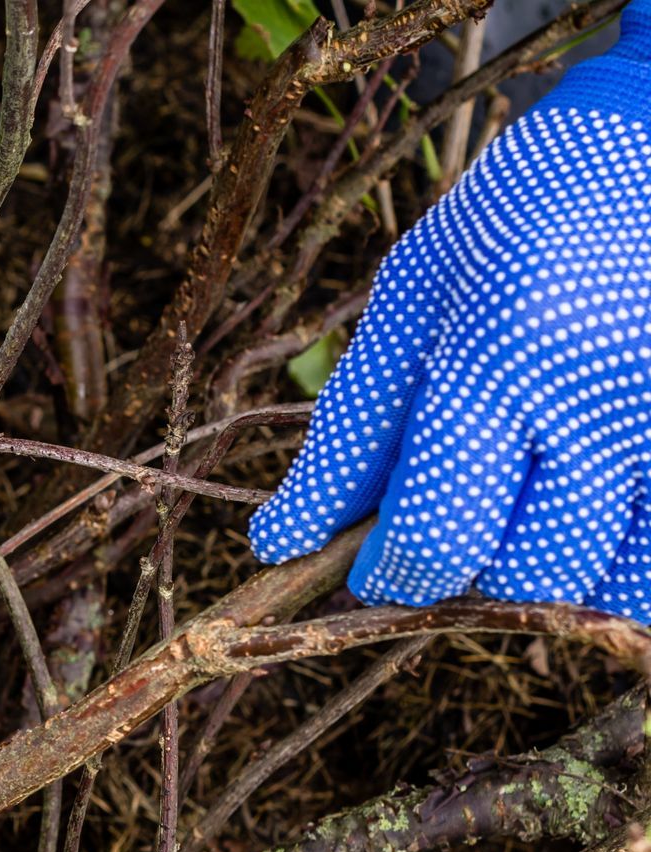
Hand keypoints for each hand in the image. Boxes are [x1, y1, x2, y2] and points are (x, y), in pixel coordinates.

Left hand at [248, 9, 650, 623]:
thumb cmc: (514, 218)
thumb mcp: (406, 305)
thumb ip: (349, 434)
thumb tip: (281, 544)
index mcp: (507, 356)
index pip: (439, 537)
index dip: (391, 570)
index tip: (373, 560)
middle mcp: (608, 400)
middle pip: (526, 577)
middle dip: (473, 566)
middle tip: (458, 505)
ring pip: (611, 586)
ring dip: (555, 566)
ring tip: (530, 491)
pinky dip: (618, 551)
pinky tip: (582, 491)